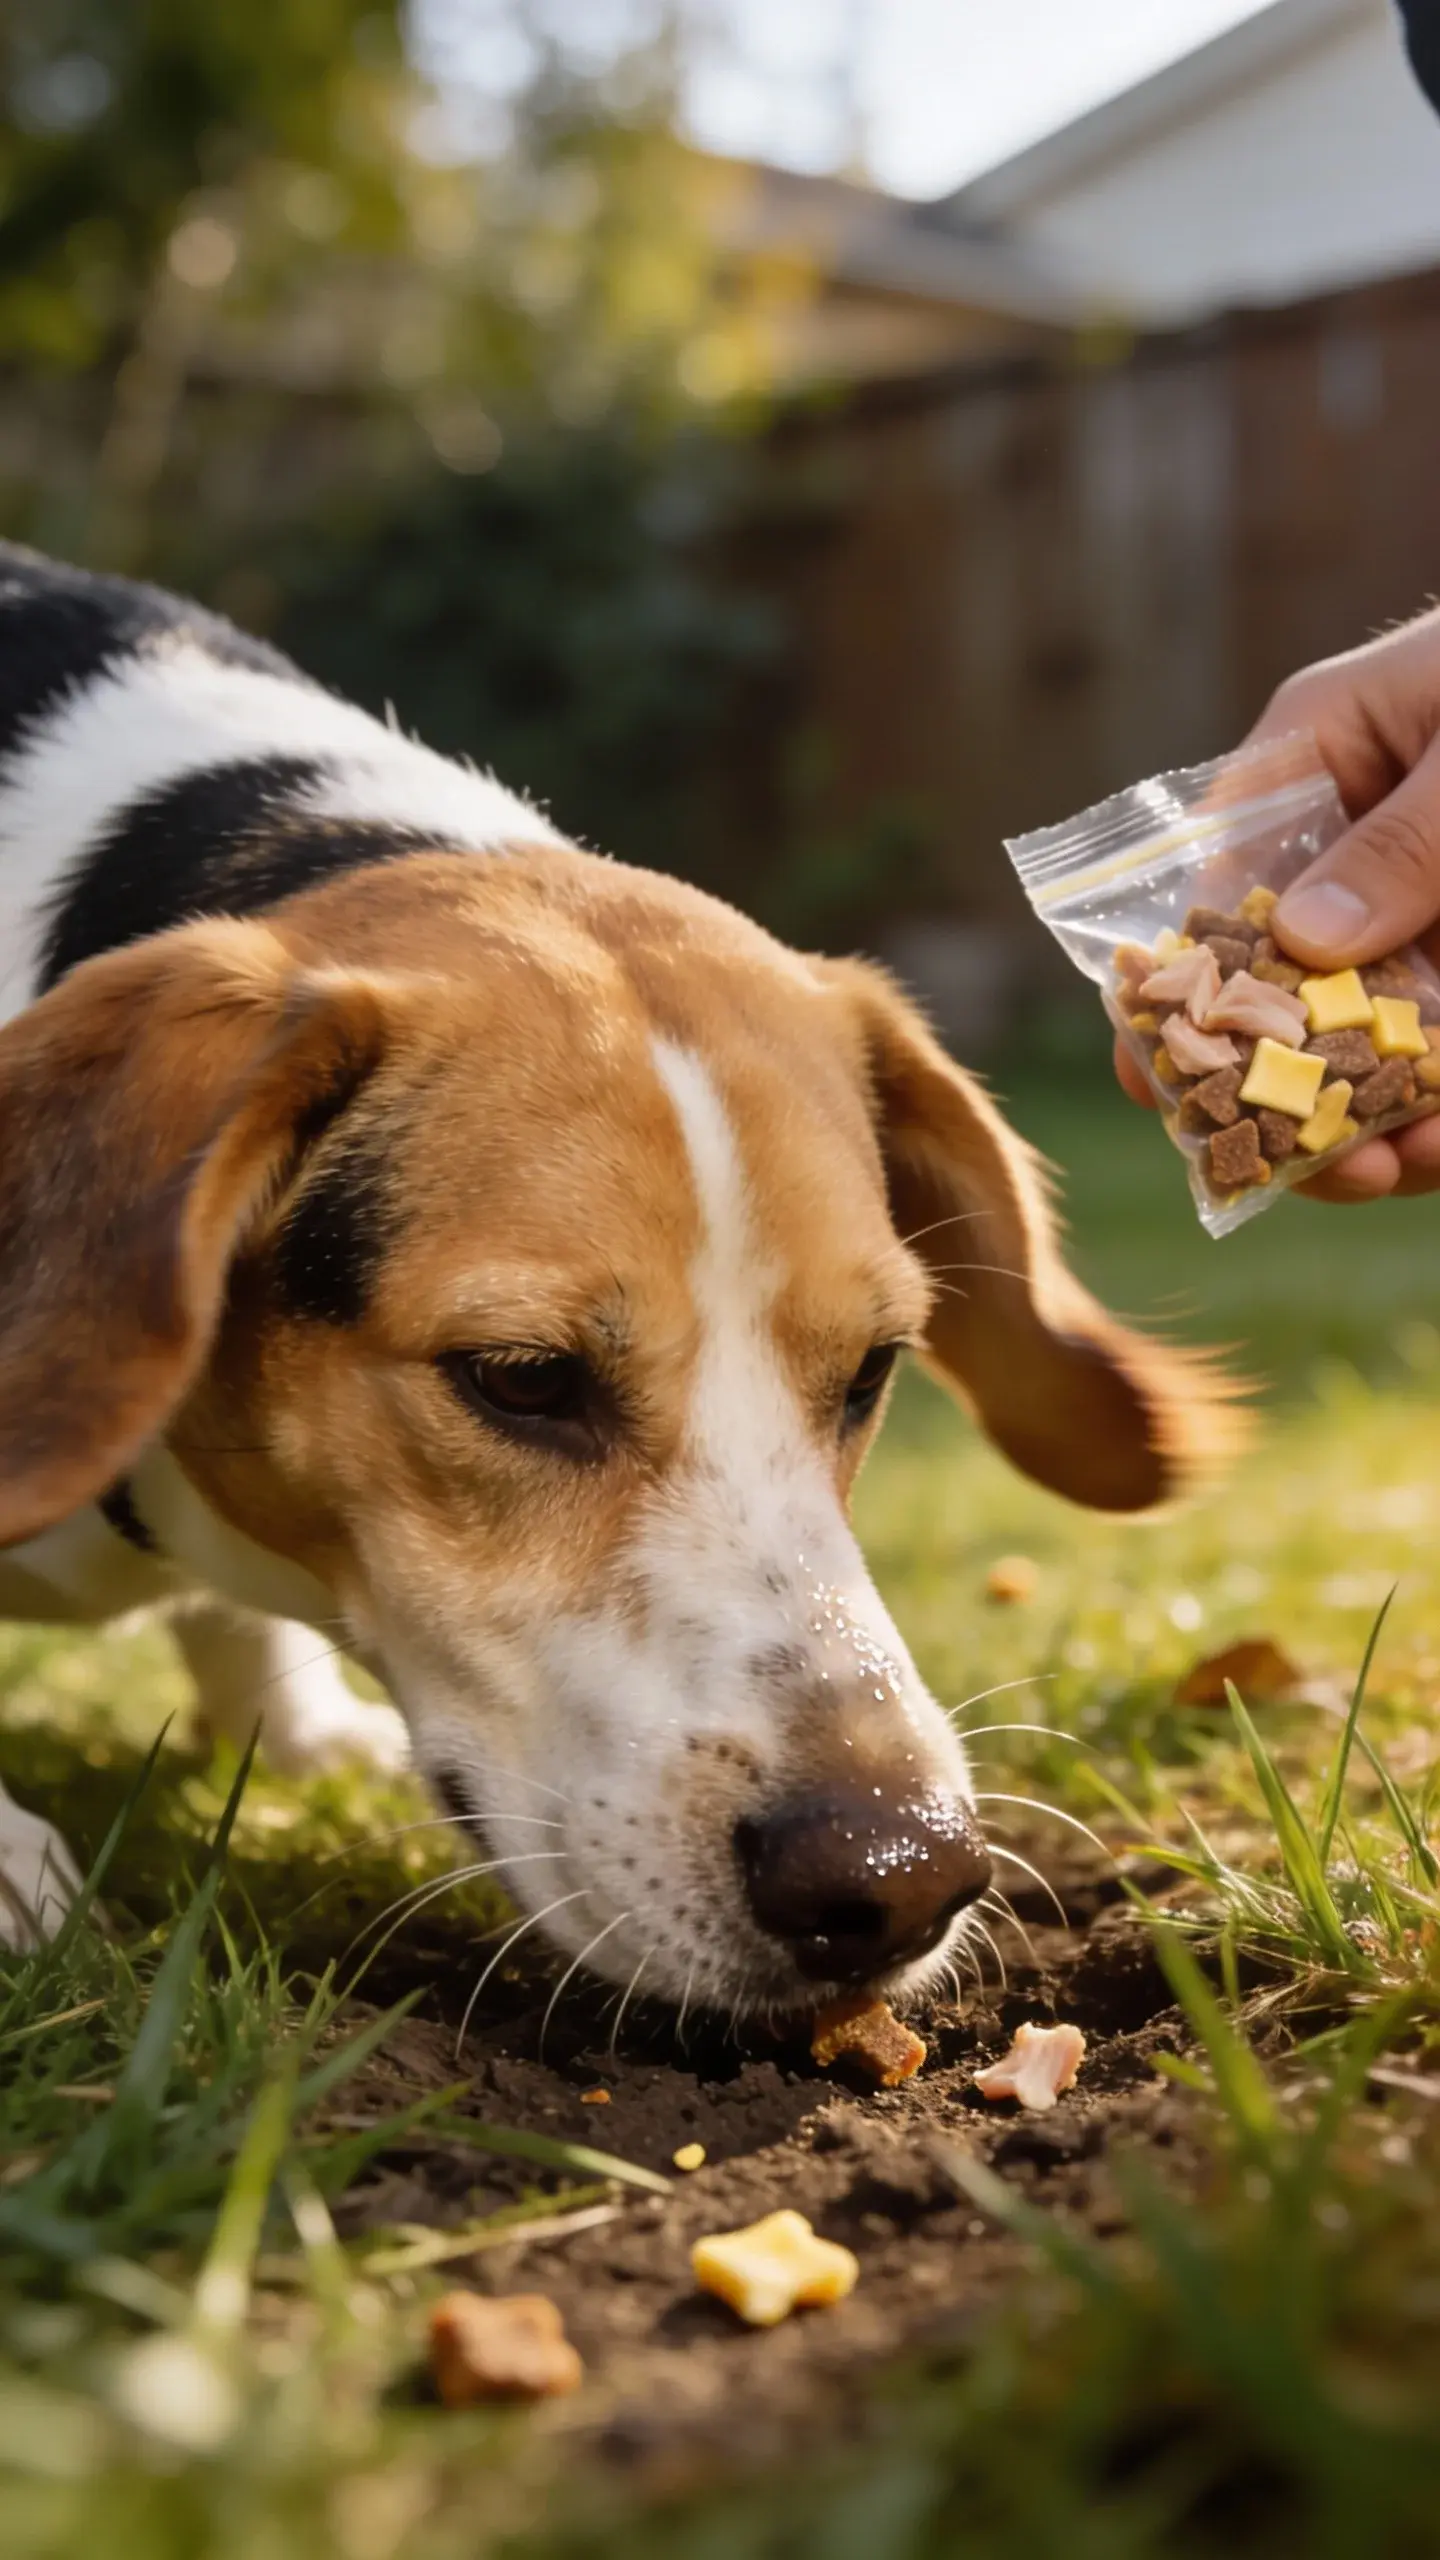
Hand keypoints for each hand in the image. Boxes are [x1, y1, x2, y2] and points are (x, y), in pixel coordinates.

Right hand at [1114, 605, 1439, 1199]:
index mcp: (1318, 763)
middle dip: (1293, 1089)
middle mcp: (1355, 852)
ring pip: (1373, 1042)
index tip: (1171, 1081)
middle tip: (1331, 1167)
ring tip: (1415, 1162)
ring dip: (1382, 1119)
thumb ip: (1403, 839)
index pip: (1218, 885)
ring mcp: (1426, 918)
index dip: (1182, 989)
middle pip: (1285, 993)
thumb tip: (1304, 941)